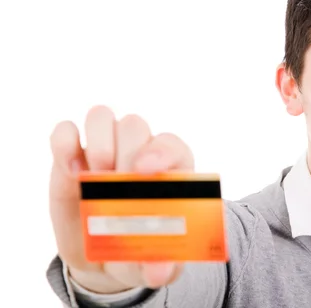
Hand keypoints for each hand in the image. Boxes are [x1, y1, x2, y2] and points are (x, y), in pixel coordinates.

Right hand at [49, 105, 194, 292]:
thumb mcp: (155, 263)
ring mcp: (106, 150)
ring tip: (94, 176)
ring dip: (98, 141)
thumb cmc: (139, 250)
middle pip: (135, 127)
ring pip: (103, 116)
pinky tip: (71, 170)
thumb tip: (160, 268)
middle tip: (114, 184)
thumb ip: (163, 266)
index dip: (160, 152)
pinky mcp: (73, 156)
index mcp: (169, 172)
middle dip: (124, 152)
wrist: (104, 257)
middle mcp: (139, 153)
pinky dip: (64, 142)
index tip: (143, 171)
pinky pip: (65, 130)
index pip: (172, 145)